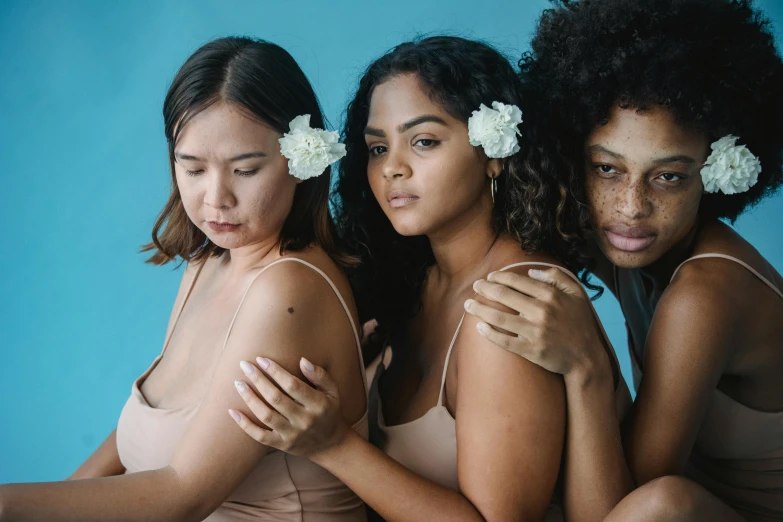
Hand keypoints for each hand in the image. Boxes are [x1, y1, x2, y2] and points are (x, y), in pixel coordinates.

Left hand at [229, 357, 349, 459]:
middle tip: (244, 365)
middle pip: (276, 398)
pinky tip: (232, 411)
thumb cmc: (329, 411)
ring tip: (238, 383)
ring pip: (266, 416)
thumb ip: (320, 375)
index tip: (261, 359)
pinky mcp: (282, 445)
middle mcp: (305, 420)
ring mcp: (292, 434)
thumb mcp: (333, 391)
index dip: (276, 371)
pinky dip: (245, 425)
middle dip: (258, 380)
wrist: (330, 445)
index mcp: (318, 404)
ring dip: (249, 398)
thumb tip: (302, 360)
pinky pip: (260, 436)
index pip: (293, 385)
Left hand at [464, 267, 610, 382]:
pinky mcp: (532, 350)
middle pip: (504, 296)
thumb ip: (557, 276)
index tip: (489, 277)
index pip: (517, 281)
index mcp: (551, 295)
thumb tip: (531, 272)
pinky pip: (505, 341)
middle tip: (475, 286)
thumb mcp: (577, 293)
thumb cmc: (581, 323)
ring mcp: (536, 332)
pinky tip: (478, 327)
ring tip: (468, 304)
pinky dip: (489, 334)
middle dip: (484, 289)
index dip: (499, 277)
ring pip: (499, 318)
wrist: (587, 358)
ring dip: (480, 309)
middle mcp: (542, 311)